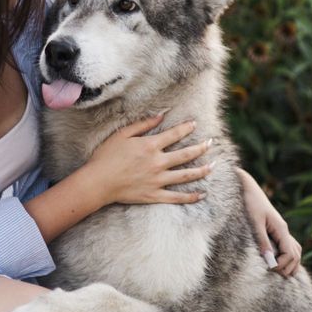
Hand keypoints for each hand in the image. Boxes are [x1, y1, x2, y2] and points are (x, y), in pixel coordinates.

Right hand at [84, 113, 212, 206]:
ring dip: (203, 170)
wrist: (98, 182)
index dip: (187, 128)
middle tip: (211, 143)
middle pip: (186, 154)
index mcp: (150, 146)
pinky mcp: (154, 195)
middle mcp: (157, 162)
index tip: (195, 124)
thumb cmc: (106, 156)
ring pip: (186, 175)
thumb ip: (143, 124)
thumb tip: (161, 114)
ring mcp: (158, 180)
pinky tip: (202, 194)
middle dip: (201, 147)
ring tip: (213, 166)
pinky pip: (177, 197)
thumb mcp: (122, 134)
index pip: (175, 134)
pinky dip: (191, 197)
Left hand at [238, 169, 301, 276]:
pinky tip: (278, 262)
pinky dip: (287, 257)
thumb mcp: (254, 222)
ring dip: (290, 263)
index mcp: (281, 229)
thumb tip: (269, 260)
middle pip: (296, 255)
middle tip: (273, 273)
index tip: (269, 268)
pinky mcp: (276, 230)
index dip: (282, 265)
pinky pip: (288, 246)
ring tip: (278, 272)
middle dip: (288, 267)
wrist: (247, 188)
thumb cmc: (250, 203)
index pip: (290, 253)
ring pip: (295, 251)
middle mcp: (284, 230)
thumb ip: (262, 240)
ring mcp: (282, 230)